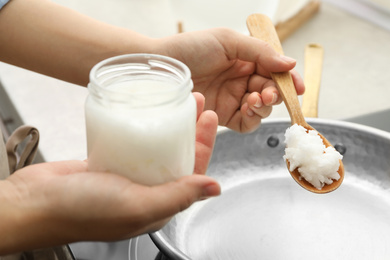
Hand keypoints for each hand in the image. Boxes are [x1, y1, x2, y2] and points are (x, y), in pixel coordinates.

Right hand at [0, 93, 219, 254]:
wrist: (34, 204)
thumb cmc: (82, 212)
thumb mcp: (137, 206)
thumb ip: (177, 196)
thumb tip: (214, 188)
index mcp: (158, 204)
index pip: (193, 173)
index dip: (205, 145)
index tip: (209, 119)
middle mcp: (146, 191)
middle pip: (178, 155)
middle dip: (191, 130)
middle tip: (197, 103)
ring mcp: (127, 176)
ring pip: (158, 147)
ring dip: (170, 125)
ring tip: (177, 101)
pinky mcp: (109, 163)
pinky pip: (133, 144)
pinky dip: (144, 128)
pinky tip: (148, 113)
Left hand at [155, 28, 304, 132]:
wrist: (161, 69)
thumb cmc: (190, 48)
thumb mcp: (227, 41)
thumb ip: (260, 52)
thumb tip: (289, 64)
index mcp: (246, 60)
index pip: (274, 71)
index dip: (288, 80)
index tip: (298, 87)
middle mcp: (242, 80)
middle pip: (272, 91)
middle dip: (276, 94)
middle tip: (269, 94)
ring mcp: (233, 99)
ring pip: (262, 108)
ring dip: (265, 106)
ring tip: (254, 100)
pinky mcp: (223, 116)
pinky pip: (247, 123)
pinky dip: (253, 119)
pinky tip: (247, 110)